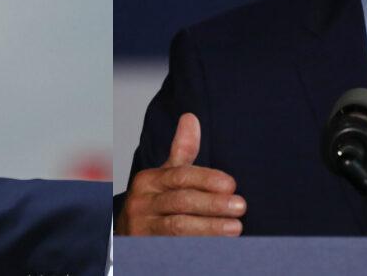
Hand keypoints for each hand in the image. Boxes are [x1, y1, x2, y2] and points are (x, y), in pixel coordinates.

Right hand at [115, 113, 245, 235]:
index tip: (231, 184)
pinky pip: (175, 246)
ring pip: (178, 226)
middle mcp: (141, 203)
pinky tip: (218, 246)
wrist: (126, 235)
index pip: (180, 176)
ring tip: (236, 227)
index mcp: (148, 180)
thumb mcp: (166, 176)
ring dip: (210, 227)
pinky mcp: (145, 248)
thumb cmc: (155, 202)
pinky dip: (198, 245)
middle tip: (240, 206)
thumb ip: (181, 150)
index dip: (207, 179)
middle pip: (181, 201)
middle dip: (213, 203)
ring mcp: (141, 228)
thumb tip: (191, 117)